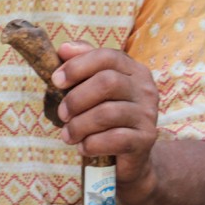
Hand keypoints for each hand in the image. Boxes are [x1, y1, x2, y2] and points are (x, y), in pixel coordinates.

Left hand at [50, 41, 158, 185]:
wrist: (131, 156)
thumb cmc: (105, 117)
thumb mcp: (93, 88)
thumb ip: (82, 65)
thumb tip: (63, 49)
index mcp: (133, 70)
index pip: (107, 56)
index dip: (78, 65)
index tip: (56, 80)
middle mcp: (145, 89)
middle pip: (107, 82)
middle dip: (76, 99)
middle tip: (62, 114)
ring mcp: (148, 115)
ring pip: (107, 113)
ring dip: (79, 125)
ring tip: (68, 135)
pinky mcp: (146, 140)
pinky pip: (113, 139)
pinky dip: (91, 144)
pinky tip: (83, 147)